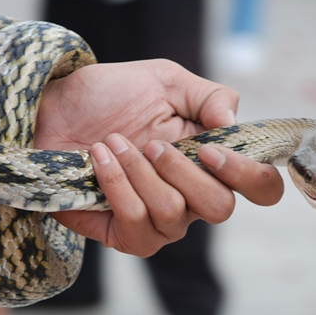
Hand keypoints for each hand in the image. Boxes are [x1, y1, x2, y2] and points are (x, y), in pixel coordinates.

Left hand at [35, 59, 282, 255]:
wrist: (55, 108)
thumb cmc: (110, 96)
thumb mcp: (165, 81)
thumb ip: (210, 95)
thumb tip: (234, 122)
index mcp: (210, 162)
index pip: (260, 189)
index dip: (248, 175)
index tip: (210, 148)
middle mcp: (190, 197)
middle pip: (219, 209)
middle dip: (183, 170)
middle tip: (151, 142)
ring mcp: (157, 220)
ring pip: (173, 215)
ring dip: (140, 172)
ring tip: (113, 142)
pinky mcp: (122, 234)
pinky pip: (135, 225)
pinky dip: (116, 185)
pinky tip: (99, 158)